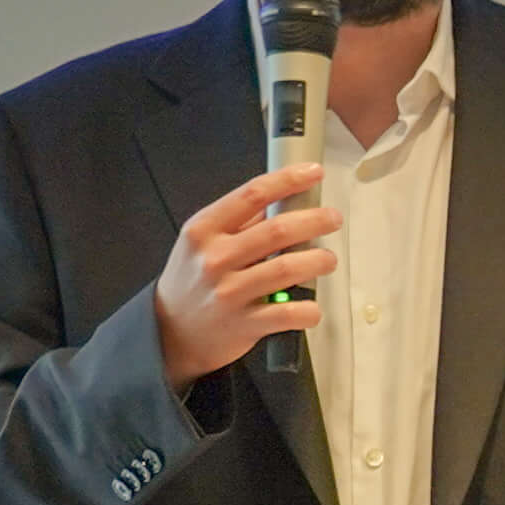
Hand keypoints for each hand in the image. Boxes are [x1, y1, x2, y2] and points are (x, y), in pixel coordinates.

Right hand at [153, 165, 338, 385]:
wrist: (171, 332)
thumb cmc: (194, 279)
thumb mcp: (204, 241)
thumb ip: (241, 222)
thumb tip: (284, 197)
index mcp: (205, 229)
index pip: (252, 194)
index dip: (289, 180)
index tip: (314, 172)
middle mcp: (216, 258)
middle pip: (277, 230)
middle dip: (315, 221)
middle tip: (333, 219)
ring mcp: (229, 292)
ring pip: (287, 269)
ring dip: (318, 261)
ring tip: (328, 259)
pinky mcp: (244, 323)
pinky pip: (288, 314)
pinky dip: (309, 309)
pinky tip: (313, 305)